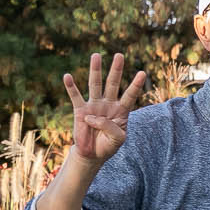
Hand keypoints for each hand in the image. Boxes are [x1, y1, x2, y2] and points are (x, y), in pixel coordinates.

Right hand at [59, 52, 146, 169]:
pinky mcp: (80, 110)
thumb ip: (110, 127)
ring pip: (95, 84)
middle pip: (113, 84)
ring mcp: (94, 105)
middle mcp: (108, 104)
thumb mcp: (117, 139)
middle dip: (116, 70)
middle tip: (119, 55)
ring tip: (96, 55)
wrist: (93, 154)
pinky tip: (67, 76)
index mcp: (121, 110)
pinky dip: (71, 87)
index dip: (135, 85)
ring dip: (95, 70)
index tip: (142, 73)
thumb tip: (93, 116)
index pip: (130, 95)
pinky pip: (75, 96)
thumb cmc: (108, 145)